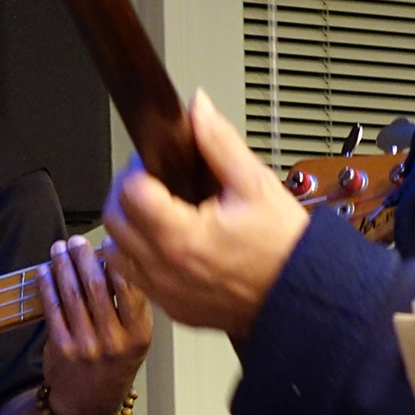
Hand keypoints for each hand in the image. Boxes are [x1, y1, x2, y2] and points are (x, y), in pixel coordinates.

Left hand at [37, 235, 152, 414]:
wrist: (90, 404)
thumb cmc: (115, 363)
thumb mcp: (138, 339)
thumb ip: (134, 305)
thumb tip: (118, 258)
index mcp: (139, 334)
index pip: (130, 287)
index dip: (116, 259)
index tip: (107, 240)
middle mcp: (115, 340)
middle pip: (97, 286)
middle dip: (84, 257)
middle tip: (76, 240)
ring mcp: (87, 345)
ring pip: (73, 294)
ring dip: (62, 266)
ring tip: (58, 249)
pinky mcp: (62, 349)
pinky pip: (52, 309)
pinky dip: (47, 286)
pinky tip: (44, 271)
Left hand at [102, 89, 308, 338]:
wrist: (300, 295)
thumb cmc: (283, 245)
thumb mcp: (255, 183)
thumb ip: (220, 142)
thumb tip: (197, 108)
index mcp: (182, 236)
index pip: (130, 192)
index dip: (139, 168)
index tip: (157, 163)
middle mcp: (165, 268)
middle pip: (114, 219)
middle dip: (127, 192)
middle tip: (154, 180)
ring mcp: (164, 291)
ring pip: (115, 251)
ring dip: (128, 226)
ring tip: (158, 212)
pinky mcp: (170, 306)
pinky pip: (134, 277)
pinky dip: (139, 256)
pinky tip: (166, 242)